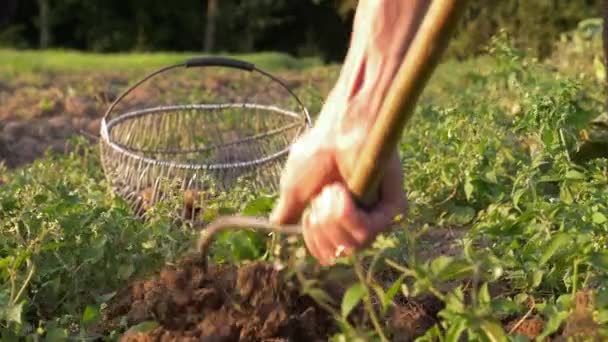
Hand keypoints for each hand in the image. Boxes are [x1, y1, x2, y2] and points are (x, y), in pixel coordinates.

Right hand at [269, 123, 406, 265]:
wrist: (340, 127)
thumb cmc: (319, 150)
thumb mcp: (293, 186)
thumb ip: (289, 211)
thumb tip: (278, 225)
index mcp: (338, 216)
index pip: (326, 251)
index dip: (312, 239)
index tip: (308, 215)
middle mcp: (359, 218)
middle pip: (338, 253)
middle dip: (321, 227)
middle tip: (321, 196)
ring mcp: (377, 213)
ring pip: (352, 246)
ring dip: (332, 218)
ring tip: (333, 190)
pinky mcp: (393, 207)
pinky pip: (366, 232)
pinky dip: (347, 213)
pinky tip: (342, 191)